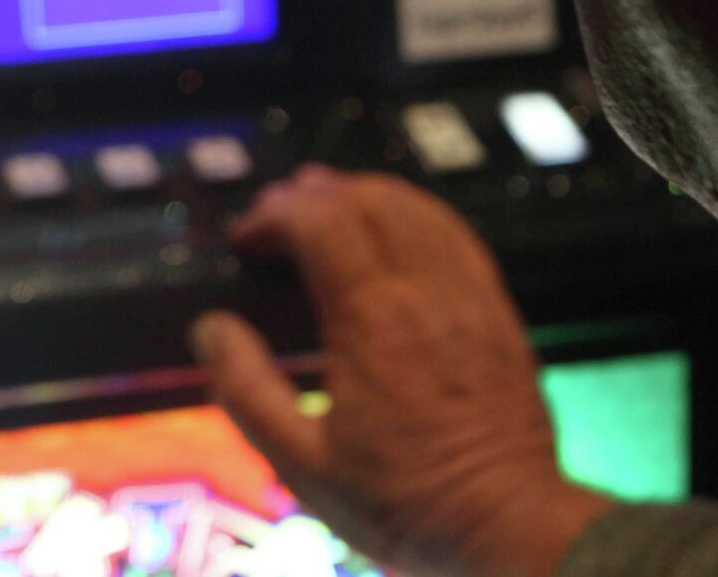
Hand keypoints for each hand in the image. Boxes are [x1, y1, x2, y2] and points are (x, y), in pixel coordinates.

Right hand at [191, 166, 613, 576]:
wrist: (506, 524)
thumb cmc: (405, 502)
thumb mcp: (303, 464)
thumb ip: (248, 391)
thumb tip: (211, 330)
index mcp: (373, 322)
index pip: (321, 221)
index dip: (276, 213)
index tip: (246, 237)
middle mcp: (425, 293)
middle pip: (366, 200)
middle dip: (312, 194)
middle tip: (275, 216)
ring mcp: (468, 296)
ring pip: (414, 206)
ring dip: (362, 193)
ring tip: (324, 207)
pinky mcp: (497, 310)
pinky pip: (456, 233)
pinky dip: (414, 212)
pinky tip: (393, 226)